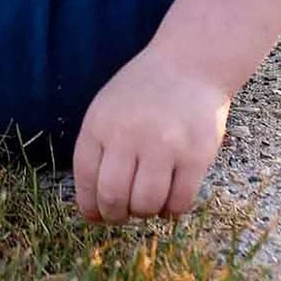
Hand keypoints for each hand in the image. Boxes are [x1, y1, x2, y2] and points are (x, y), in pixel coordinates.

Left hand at [71, 44, 231, 225]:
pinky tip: (170, 198)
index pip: (85, 178)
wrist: (189, 64)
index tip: (96, 216)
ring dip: (145, 212)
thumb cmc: (144, 91)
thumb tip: (92, 208)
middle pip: (113, 197)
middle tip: (123, 214)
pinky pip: (179, 202)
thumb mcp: (107, 108)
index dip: (89, 205)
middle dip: (115, 215)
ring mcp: (163, 145)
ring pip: (146, 204)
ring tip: (149, 201)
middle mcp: (128, 134)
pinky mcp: (195, 155)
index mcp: (100, 122)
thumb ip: (98, 149)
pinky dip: (172, 210)